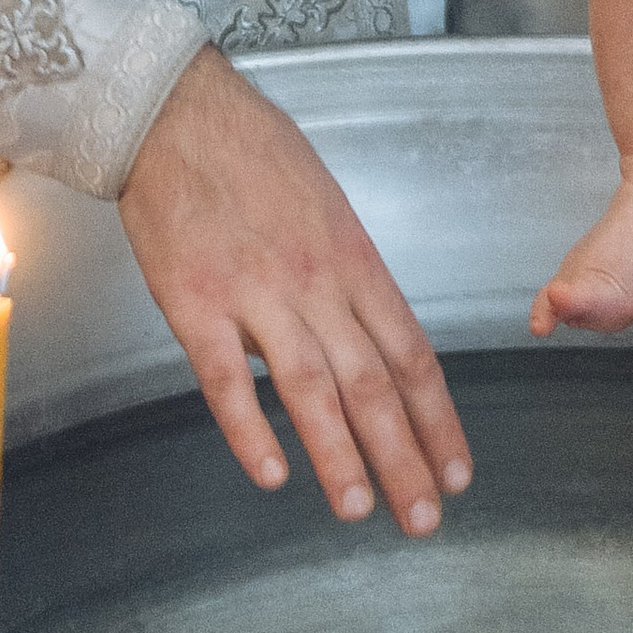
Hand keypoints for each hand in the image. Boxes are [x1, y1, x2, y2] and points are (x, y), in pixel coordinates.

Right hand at [116, 47, 472, 532]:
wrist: (176, 114)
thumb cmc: (253, 152)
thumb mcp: (327, 206)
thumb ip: (349, 276)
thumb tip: (372, 334)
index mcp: (353, 260)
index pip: (411, 354)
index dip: (437, 419)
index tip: (456, 470)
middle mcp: (315, 283)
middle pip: (372, 382)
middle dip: (405, 457)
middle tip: (425, 518)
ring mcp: (255, 294)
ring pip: (310, 388)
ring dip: (339, 455)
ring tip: (360, 508)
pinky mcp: (194, 302)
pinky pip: (225, 378)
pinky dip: (249, 430)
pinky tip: (271, 474)